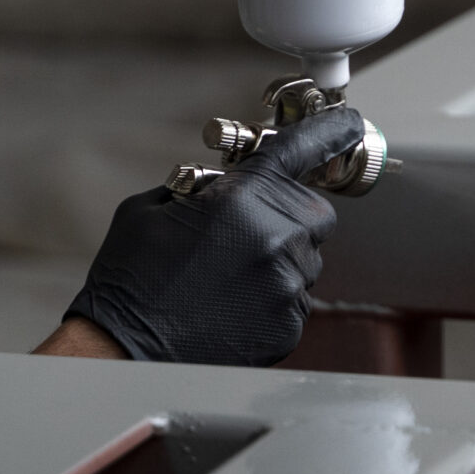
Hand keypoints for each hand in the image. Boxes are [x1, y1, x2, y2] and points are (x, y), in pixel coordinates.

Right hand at [63, 105, 361, 364]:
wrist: (125, 349)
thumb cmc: (131, 279)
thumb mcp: (152, 208)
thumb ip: (202, 187)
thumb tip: (225, 184)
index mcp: (241, 198)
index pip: (301, 149)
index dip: (328, 132)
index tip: (349, 124)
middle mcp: (275, 237)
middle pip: (314, 212)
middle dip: (288, 215)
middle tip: (249, 231)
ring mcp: (286, 284)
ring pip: (306, 258)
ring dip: (279, 259)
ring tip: (229, 278)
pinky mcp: (289, 324)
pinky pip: (297, 298)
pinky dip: (273, 297)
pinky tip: (233, 305)